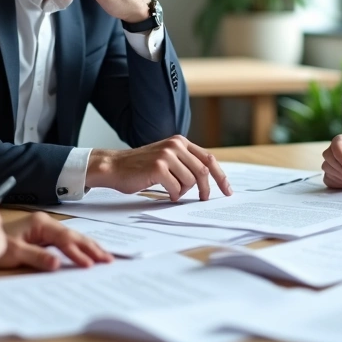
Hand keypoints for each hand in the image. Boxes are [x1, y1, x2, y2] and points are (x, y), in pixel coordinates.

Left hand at [0, 212, 112, 270]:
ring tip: (105, 257)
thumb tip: (57, 263)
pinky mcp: (44, 236)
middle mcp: (45, 223)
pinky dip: (79, 247)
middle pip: (73, 235)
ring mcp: (45, 229)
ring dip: (89, 247)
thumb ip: (37, 257)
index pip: (64, 239)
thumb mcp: (14, 252)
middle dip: (91, 247)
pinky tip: (89, 253)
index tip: (89, 264)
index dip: (78, 252)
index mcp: (40, 224)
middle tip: (108, 260)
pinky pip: (66, 241)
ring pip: (72, 237)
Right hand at [87, 135, 232, 201]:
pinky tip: (167, 194)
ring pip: (190, 181)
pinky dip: (174, 195)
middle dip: (206, 188)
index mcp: (180, 142)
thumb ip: (184, 163)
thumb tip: (208, 179)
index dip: (221, 175)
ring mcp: (167, 155)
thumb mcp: (166, 158)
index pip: (208, 158)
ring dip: (184, 191)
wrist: (114, 166)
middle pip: (203, 170)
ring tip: (172, 191)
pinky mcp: (158, 167)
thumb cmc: (140, 167)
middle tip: (204, 199)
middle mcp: (175, 145)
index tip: (227, 190)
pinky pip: (176, 188)